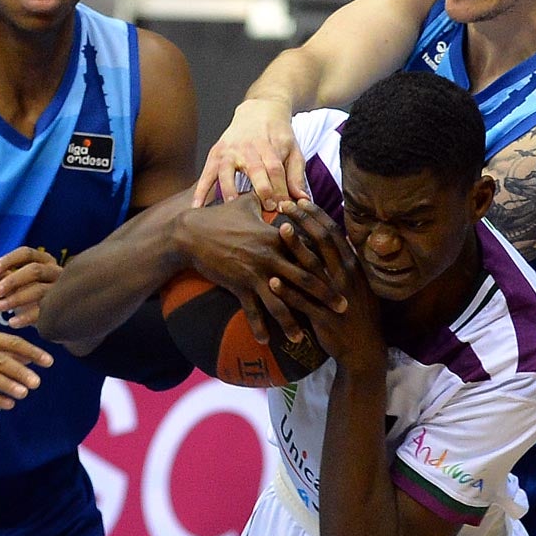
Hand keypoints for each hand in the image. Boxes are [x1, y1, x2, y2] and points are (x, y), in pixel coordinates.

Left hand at [0, 247, 62, 327]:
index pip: (26, 253)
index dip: (9, 260)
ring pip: (39, 290)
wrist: (53, 318)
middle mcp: (56, 272)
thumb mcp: (14, 283)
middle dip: (12, 281)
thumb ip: (0, 273)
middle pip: (34, 270)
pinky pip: (44, 311)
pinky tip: (11, 322)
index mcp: (44, 260)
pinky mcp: (62, 309)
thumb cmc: (31, 294)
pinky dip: (26, 317)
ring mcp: (61, 290)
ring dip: (16, 299)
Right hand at [0, 327, 54, 410]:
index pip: (10, 341)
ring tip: (25, 394)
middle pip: (0, 359)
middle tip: (38, 382)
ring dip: (8, 385)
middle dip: (21, 371)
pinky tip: (7, 404)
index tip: (48, 362)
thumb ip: (0, 350)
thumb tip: (30, 359)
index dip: (31, 352)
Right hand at [173, 194, 345, 344]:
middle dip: (325, 296)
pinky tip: (264, 341)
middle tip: (342, 309)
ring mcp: (253, 273)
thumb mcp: (246, 203)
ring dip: (291, 322)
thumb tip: (282, 193)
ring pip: (279, 302)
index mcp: (277, 236)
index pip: (309, 252)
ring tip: (302, 338)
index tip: (345, 275)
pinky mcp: (237, 285)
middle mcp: (269, 256)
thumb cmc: (219, 215)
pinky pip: (251, 310)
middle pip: (304, 280)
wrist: (191, 232)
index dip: (328, 264)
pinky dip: (258, 327)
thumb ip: (268, 199)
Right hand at [191, 98, 308, 209]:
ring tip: (230, 211)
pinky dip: (200, 190)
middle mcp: (248, 147)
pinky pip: (206, 173)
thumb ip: (296, 175)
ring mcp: (229, 150)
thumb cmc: (278, 135)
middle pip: (254, 169)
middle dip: (259, 190)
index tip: (282, 207)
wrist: (258, 110)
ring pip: (227, 171)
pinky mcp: (216, 153)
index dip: (279, 189)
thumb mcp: (293, 149)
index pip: (275, 169)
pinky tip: (196, 207)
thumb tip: (302, 200)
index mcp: (270, 146)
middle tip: (264, 210)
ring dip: (229, 191)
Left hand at [269, 199, 382, 371]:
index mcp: (352, 266)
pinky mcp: (324, 317)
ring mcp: (334, 296)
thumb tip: (340, 237)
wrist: (364, 350)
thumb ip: (346, 261)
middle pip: (322, 241)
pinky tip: (270, 280)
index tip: (299, 199)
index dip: (316, 215)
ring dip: (296, 247)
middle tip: (284, 204)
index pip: (333, 232)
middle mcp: (345, 277)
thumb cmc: (356, 313)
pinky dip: (287, 291)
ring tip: (278, 230)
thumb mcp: (358, 284)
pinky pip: (303, 302)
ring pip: (313, 267)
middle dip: (303, 221)